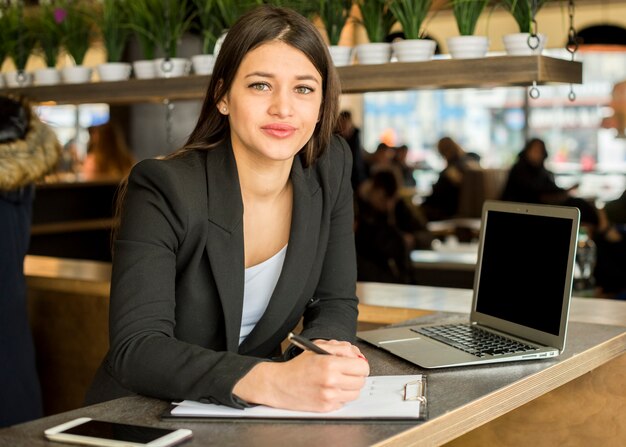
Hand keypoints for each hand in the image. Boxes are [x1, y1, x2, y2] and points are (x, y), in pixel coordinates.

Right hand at [233, 340, 368, 411]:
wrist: (279, 384)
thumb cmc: (297, 366)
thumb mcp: (317, 348)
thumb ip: (340, 348)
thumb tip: (357, 355)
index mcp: (329, 364)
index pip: (362, 367)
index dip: (361, 364)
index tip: (356, 364)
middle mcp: (331, 381)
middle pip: (361, 381)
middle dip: (356, 375)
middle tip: (348, 372)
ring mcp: (329, 396)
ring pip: (355, 393)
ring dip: (350, 387)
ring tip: (338, 381)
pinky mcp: (326, 408)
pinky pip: (344, 402)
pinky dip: (340, 396)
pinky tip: (329, 389)